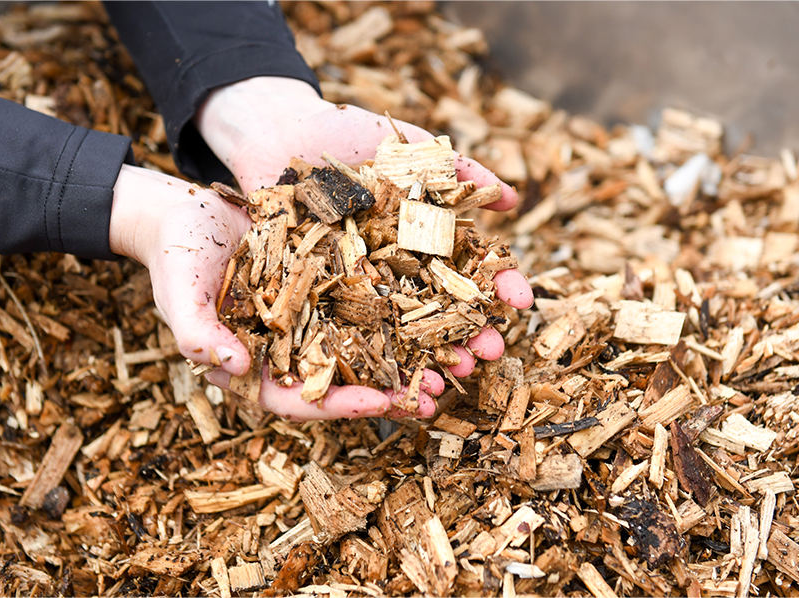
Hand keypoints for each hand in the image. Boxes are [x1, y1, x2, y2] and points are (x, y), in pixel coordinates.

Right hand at [109, 165, 443, 419]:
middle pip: (348, 380)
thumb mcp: (180, 295)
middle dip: (394, 389)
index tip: (381, 402)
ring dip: (414, 352)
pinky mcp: (333, 282)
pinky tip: (445, 299)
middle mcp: (295, 348)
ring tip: (459, 355)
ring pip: (370, 343)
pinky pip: (374, 298)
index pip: (302, 400)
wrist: (187, 212)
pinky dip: (408, 302)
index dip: (341, 404)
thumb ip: (199, 336)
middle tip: (440, 392)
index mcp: (258, 368)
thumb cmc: (176, 259)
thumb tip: (236, 371)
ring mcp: (317, 317)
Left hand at [190, 77, 533, 419]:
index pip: (472, 267)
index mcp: (424, 236)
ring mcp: (359, 281)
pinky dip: (368, 359)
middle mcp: (396, 265)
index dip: (499, 285)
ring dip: (425, 359)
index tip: (521, 302)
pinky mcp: (319, 292)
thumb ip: (461, 170)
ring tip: (446, 380)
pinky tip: (387, 383)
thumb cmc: (347, 134)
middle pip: (442, 309)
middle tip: (490, 353)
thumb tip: (513, 199)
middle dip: (470, 334)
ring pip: (398, 329)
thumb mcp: (410, 147)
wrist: (277, 132)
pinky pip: (346, 330)